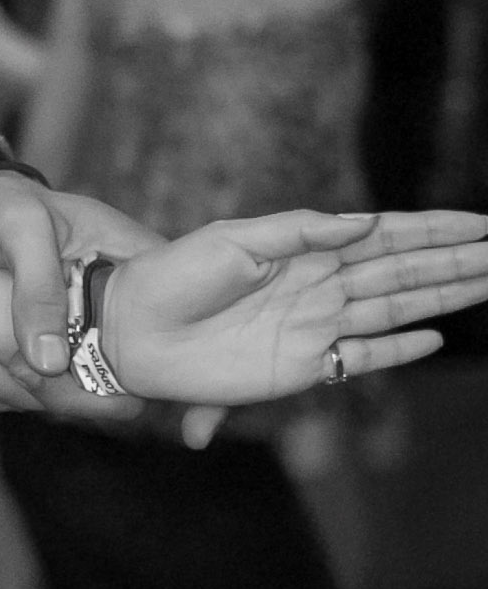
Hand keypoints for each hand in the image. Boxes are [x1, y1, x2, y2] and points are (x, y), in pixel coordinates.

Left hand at [0, 173, 160, 377]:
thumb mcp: (19, 227)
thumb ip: (38, 287)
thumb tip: (52, 363)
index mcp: (136, 271)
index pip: (171, 337)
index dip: (156, 377)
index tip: (122, 396)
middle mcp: (118, 313)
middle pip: (120, 387)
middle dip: (62, 396)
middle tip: (12, 370)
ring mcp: (82, 338)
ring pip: (70, 396)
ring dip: (13, 391)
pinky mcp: (44, 354)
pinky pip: (30, 393)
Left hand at [102, 206, 487, 402]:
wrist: (134, 328)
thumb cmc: (174, 275)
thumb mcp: (235, 241)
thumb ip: (300, 232)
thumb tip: (363, 222)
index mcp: (306, 249)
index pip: (385, 235)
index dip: (433, 230)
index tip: (479, 223)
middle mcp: (320, 286)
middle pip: (403, 272)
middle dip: (454, 262)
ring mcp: (316, 326)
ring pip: (396, 308)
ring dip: (442, 296)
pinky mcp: (304, 367)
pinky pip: (363, 356)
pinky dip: (399, 348)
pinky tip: (434, 336)